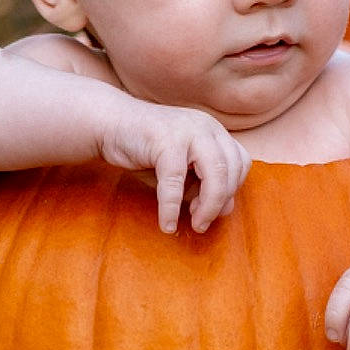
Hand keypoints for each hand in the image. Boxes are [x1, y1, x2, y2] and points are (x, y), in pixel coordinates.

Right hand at [97, 102, 249, 233]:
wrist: (110, 124)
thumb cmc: (148, 151)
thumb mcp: (183, 171)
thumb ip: (203, 186)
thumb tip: (226, 209)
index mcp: (215, 131)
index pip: (240, 163)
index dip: (232, 190)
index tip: (213, 209)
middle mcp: (207, 127)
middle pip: (231, 170)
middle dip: (220, 203)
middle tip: (202, 223)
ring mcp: (188, 130)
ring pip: (214, 174)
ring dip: (207, 206)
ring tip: (194, 225)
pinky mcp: (164, 140)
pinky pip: (175, 181)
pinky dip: (171, 207)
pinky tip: (167, 224)